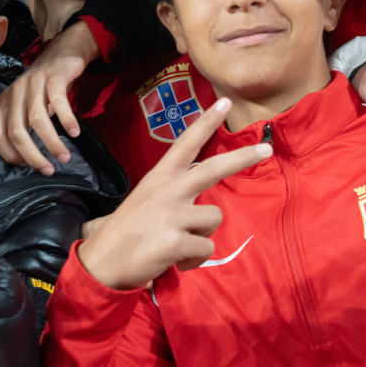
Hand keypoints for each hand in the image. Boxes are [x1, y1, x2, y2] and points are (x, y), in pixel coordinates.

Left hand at [0, 22, 99, 174]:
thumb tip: (30, 158)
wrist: (62, 52)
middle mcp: (14, 93)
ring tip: (64, 157)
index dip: (9, 154)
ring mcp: (33, 83)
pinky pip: (57, 101)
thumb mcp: (28, 104)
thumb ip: (24, 124)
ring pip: (37, 119)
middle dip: (32, 156)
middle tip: (49, 170)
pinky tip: (74, 133)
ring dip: (51, 142)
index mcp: (4, 102)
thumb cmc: (45, 86)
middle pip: (16, 131)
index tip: (27, 166)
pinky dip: (66, 120)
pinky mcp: (53, 76)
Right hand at [77, 98, 271, 289]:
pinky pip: (205, 249)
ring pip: (214, 218)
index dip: (205, 122)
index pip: (185, 144)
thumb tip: (199, 206)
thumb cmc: (124, 234)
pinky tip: (173, 261)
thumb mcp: (144, 202)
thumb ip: (171, 197)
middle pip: (212, 168)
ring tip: (178, 244)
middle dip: (242, 158)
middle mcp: (166, 190)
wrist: (99, 264)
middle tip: (266, 148)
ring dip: (202, 236)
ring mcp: (170, 215)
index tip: (225, 102)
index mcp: (158, 178)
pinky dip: (194, 260)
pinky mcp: (174, 241)